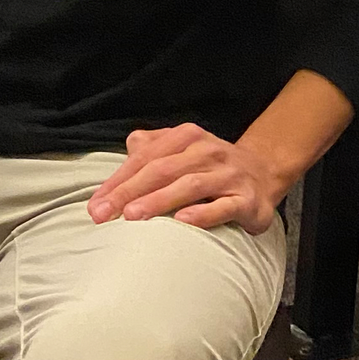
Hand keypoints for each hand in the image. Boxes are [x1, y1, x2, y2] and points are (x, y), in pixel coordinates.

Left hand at [87, 122, 285, 232]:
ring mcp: (228, 174)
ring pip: (190, 186)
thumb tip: (129, 147)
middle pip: (162, 170)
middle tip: (104, 214)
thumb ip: (153, 148)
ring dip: (159, 201)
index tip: (95, 205)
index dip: (118, 180)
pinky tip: (182, 222)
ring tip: (133, 216)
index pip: (146, 157)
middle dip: (129, 192)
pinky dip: (202, 214)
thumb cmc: (210, 167)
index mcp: (187, 137)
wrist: (263, 172)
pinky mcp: (246, 199)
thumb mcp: (182, 150)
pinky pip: (223, 206)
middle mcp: (207, 151)